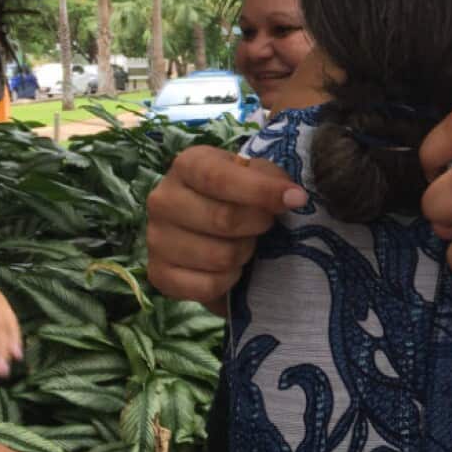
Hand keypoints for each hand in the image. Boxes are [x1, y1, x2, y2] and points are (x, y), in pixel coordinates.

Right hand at [146, 145, 308, 312]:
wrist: (217, 230)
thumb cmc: (241, 195)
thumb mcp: (259, 176)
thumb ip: (273, 180)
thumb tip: (293, 197)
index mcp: (187, 165)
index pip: (219, 178)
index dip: (261, 191)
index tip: (296, 199)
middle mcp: (163, 199)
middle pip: (223, 220)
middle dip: (257, 226)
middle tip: (265, 225)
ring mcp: (156, 239)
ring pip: (218, 257)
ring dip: (244, 254)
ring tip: (245, 244)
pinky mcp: (159, 274)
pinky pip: (206, 286)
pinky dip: (228, 281)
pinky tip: (230, 268)